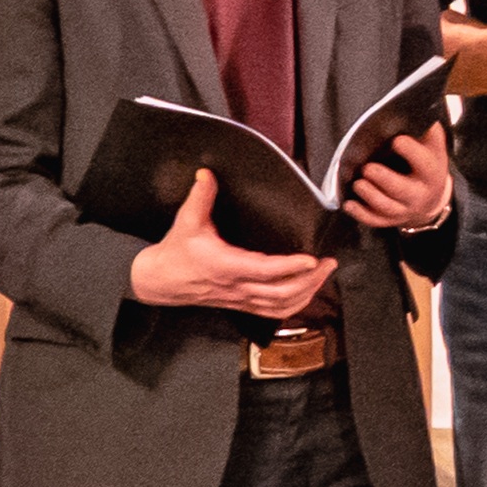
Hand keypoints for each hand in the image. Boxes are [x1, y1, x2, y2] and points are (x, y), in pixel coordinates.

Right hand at [125, 170, 336, 319]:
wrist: (158, 281)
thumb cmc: (175, 251)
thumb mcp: (186, 222)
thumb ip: (200, 197)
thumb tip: (207, 173)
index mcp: (226, 265)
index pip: (264, 270)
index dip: (289, 266)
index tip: (311, 259)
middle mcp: (237, 286)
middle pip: (281, 292)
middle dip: (310, 280)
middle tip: (329, 263)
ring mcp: (241, 299)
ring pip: (280, 306)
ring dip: (307, 293)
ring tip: (324, 275)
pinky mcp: (241, 305)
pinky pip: (273, 312)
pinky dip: (294, 305)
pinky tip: (308, 293)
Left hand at [342, 122, 452, 230]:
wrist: (433, 199)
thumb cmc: (427, 165)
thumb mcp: (433, 148)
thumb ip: (425, 131)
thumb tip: (411, 106)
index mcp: (431, 172)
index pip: (425, 163)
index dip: (412, 152)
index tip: (396, 140)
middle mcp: (419, 193)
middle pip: (402, 190)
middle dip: (385, 180)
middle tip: (368, 168)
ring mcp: (404, 209)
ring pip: (387, 207)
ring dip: (371, 196)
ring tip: (358, 183)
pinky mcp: (390, 219)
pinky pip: (375, 221)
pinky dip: (361, 214)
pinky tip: (348, 204)